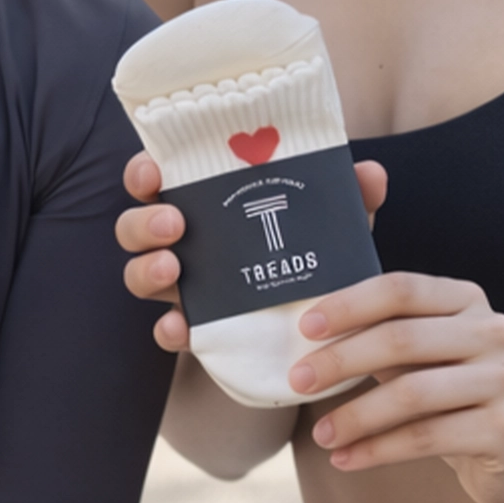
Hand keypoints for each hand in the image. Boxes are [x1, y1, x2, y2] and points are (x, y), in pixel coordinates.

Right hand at [116, 150, 387, 354]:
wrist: (325, 318)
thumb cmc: (313, 248)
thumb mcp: (334, 221)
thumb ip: (349, 196)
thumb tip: (368, 173)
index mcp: (203, 200)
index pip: (156, 177)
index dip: (143, 172)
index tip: (154, 170)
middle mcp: (182, 240)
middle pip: (135, 227)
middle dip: (144, 223)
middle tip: (174, 223)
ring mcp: (183, 286)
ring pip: (140, 276)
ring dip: (147, 270)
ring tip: (173, 267)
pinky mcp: (195, 329)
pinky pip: (169, 331)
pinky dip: (168, 330)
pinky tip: (181, 328)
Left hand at [289, 270, 503, 502]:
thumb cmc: (454, 395)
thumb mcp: (423, 357)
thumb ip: (380, 337)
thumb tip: (305, 335)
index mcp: (468, 301)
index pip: (402, 289)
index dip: (349, 304)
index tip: (305, 328)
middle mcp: (494, 332)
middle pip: (402, 338)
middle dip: (341, 361)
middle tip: (298, 382)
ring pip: (412, 393)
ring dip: (355, 416)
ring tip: (321, 435)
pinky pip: (426, 438)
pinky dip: (377, 450)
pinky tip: (346, 459)